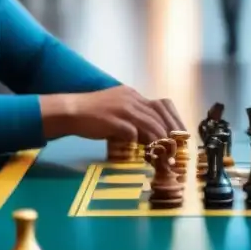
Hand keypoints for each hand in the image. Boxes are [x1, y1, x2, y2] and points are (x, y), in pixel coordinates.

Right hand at [66, 86, 184, 144]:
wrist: (71, 111)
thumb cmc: (92, 113)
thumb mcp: (117, 109)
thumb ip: (133, 117)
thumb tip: (148, 134)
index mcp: (133, 95)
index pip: (160, 105)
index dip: (173, 120)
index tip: (180, 134)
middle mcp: (131, 99)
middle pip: (158, 115)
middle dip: (170, 132)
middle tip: (176, 147)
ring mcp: (122, 109)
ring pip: (149, 124)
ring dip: (159, 140)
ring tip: (165, 154)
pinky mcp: (113, 121)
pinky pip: (132, 132)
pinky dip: (141, 143)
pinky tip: (145, 153)